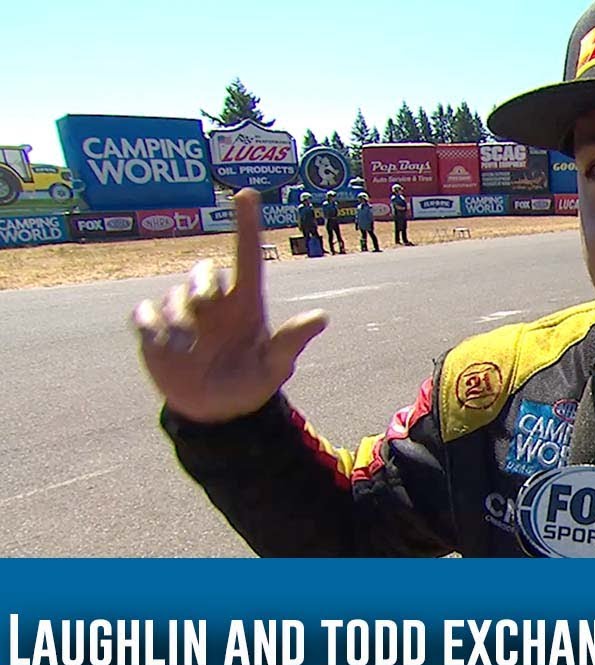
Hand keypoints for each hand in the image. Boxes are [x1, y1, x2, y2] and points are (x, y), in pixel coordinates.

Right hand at [133, 189, 327, 422]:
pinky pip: (143, 314)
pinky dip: (149, 325)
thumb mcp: (273, 368)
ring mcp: (182, 315)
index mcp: (245, 304)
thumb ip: (290, 343)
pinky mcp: (154, 330)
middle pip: (204, 273)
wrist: (214, 411)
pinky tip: (160, 344)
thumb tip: (322, 318)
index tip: (246, 194)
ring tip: (186, 349)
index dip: (247, 225)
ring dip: (178, 319)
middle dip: (202, 282)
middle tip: (204, 303)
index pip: (246, 255)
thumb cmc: (249, 383)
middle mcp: (214, 303)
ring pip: (173, 296)